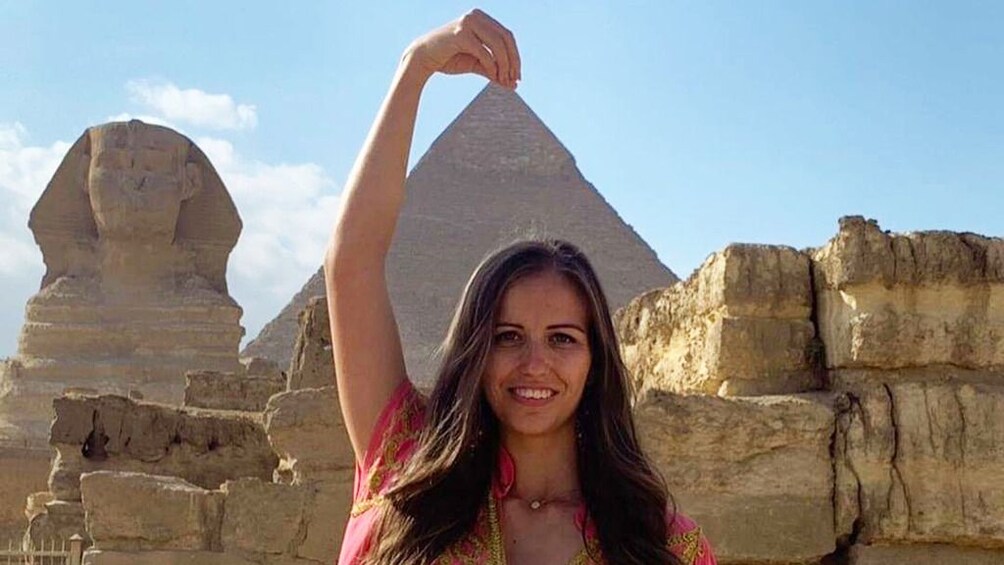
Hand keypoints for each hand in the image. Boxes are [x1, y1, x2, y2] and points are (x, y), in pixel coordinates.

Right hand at [404, 9, 520, 88]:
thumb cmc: (448, 59)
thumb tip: (513, 84)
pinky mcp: (460, 34)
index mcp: (481, 18)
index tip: (517, 76)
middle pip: (506, 38)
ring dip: (504, 65)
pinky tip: (493, 77)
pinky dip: (491, 66)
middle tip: (515, 79)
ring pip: (497, 44)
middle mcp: (476, 16)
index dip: (515, 56)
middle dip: (513, 60)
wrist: (422, 58)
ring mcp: (468, 23)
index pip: (507, 36)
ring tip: (504, 80)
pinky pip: (484, 52)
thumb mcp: (475, 63)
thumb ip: (493, 69)